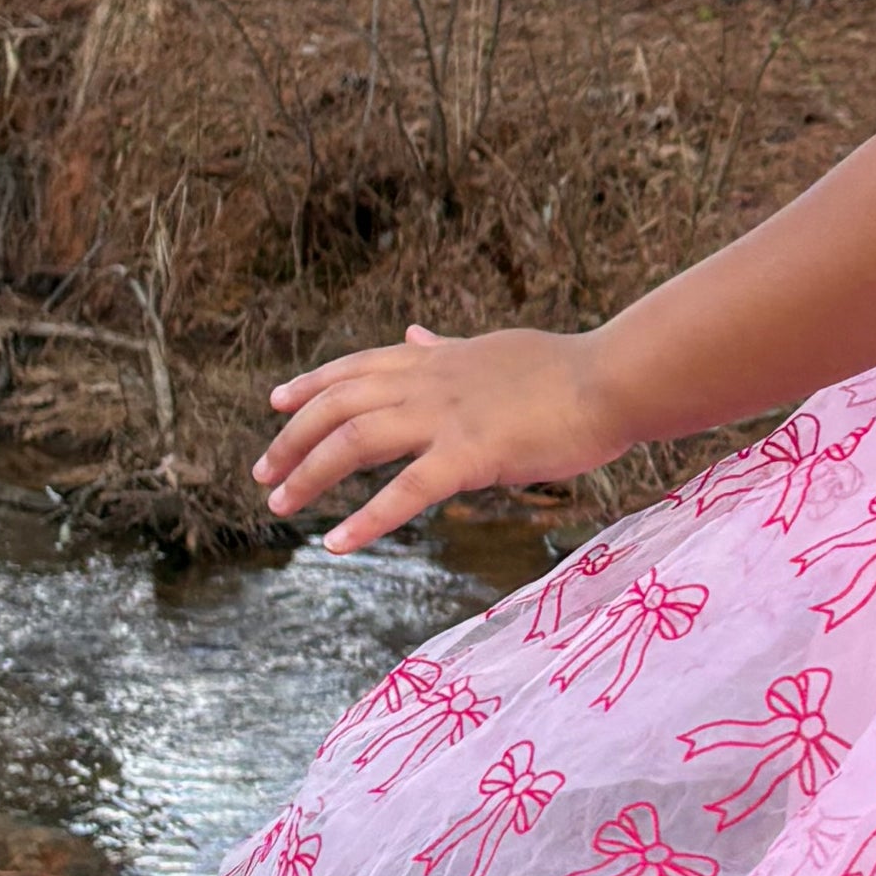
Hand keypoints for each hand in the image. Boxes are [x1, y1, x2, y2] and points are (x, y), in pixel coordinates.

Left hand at [255, 324, 617, 554]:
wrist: (613, 378)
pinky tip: (337, 545)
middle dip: (292, 439)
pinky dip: (366, 519)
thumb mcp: (493, 347)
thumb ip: (448, 346)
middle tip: (262, 474)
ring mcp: (447, 417)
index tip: (275, 403)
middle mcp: (429, 382)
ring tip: (280, 506)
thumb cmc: (566, 369)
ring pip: (355, 440)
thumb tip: (414, 331)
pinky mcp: (473, 455)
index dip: (310, 385)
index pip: (356, 367)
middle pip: (339, 405)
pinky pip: (407, 491)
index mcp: (436, 358)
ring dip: (310, 474)